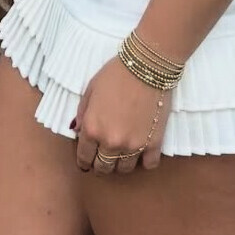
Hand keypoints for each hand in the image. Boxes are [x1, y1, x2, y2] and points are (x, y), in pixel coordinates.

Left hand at [72, 55, 170, 175]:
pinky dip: (145, 160)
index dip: (85, 160)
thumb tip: (79, 131)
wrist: (147, 65)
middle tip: (104, 155)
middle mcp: (111, 142)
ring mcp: (133, 145)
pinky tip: (143, 151)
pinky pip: (149, 165)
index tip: (88, 159)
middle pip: (103, 168)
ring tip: (123, 152)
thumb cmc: (116, 73)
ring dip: (122, 163)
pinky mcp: (154, 142)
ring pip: (124, 169)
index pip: (84, 158)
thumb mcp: (91, 89)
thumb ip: (83, 113)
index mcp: (92, 129)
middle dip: (101, 163)